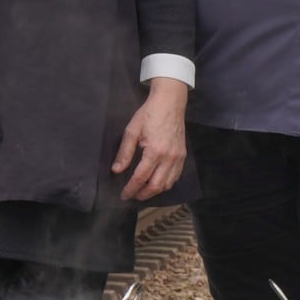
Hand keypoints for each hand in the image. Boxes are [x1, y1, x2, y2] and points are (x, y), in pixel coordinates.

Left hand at [114, 78, 187, 202]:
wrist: (169, 103)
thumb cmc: (149, 114)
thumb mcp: (131, 131)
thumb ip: (124, 153)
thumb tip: (116, 170)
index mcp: (155, 151)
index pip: (140, 177)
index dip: (131, 188)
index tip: (124, 195)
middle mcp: (169, 157)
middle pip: (156, 185)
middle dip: (143, 194)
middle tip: (132, 196)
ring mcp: (178, 158)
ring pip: (167, 184)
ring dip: (154, 191)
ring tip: (142, 192)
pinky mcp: (182, 156)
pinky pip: (175, 176)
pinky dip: (166, 184)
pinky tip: (157, 184)